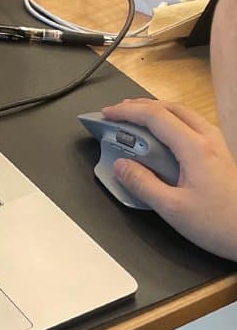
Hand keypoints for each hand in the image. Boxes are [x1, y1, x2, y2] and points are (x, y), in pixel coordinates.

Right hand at [102, 98, 236, 259]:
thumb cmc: (220, 224)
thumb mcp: (172, 209)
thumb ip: (142, 184)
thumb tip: (121, 166)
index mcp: (195, 148)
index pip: (155, 116)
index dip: (127, 111)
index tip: (107, 114)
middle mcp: (208, 140)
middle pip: (171, 108)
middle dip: (141, 106)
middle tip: (119, 112)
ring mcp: (217, 145)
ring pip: (184, 114)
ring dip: (158, 111)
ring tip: (138, 119)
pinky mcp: (221, 155)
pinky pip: (193, 125)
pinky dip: (172, 121)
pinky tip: (165, 136)